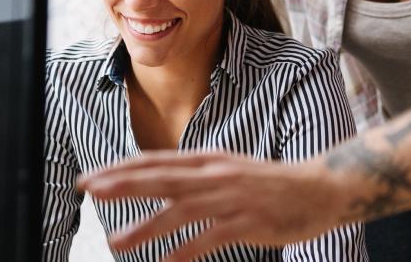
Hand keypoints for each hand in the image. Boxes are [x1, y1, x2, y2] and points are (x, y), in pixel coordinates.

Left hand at [77, 151, 344, 260]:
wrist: (320, 188)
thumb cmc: (271, 184)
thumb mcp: (229, 172)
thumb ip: (195, 180)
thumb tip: (158, 191)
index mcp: (210, 160)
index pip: (158, 162)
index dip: (123, 169)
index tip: (91, 177)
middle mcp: (218, 174)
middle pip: (163, 178)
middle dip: (124, 184)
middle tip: (90, 190)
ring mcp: (234, 198)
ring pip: (182, 210)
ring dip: (147, 224)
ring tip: (117, 241)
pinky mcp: (250, 222)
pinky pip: (212, 238)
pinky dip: (187, 250)